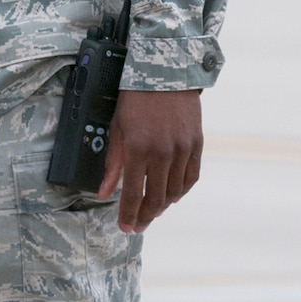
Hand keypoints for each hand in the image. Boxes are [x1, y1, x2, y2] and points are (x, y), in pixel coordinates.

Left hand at [99, 89, 202, 233]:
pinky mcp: (196, 144)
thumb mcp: (116, 130)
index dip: (128, 215)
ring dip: (163, 206)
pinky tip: (172, 196)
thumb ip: (112, 164)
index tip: (125, 227)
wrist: (164, 74)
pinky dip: (181, 191)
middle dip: (145, 217)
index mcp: (138, 150)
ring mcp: (182, 150)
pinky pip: (191, 177)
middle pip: (155, 199)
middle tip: (138, 226)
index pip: (133, 195)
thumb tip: (104, 193)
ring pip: (174, 191)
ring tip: (153, 212)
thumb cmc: (134, 100)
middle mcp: (162, 153)